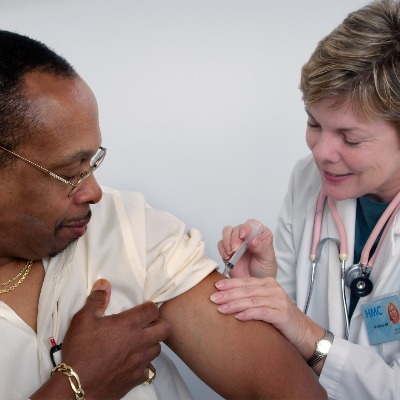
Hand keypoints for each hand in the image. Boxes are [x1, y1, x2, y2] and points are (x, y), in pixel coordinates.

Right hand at [60, 279, 169, 398]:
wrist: (75, 386)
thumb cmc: (80, 351)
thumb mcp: (83, 319)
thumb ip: (96, 300)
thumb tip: (104, 284)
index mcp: (130, 324)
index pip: (153, 309)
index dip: (149, 307)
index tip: (142, 309)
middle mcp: (140, 341)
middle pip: (165, 328)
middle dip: (159, 323)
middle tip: (148, 323)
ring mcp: (140, 361)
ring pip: (158, 349)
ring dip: (152, 343)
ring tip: (141, 341)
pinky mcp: (136, 378)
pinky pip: (149, 370)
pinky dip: (145, 365)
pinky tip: (134, 363)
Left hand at [210, 276, 319, 354]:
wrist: (301, 331)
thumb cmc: (278, 317)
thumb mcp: (263, 303)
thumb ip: (249, 297)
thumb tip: (224, 297)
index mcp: (267, 283)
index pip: (245, 282)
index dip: (229, 284)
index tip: (215, 286)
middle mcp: (273, 289)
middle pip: (246, 290)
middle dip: (228, 294)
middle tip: (213, 298)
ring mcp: (278, 300)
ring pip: (252, 300)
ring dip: (235, 305)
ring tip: (221, 309)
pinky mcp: (282, 314)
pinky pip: (262, 312)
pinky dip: (249, 314)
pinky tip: (238, 317)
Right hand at [218, 219, 276, 277]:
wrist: (254, 286)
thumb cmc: (264, 271)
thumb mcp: (267, 259)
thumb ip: (260, 248)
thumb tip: (252, 239)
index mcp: (261, 234)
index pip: (252, 224)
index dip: (246, 228)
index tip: (243, 236)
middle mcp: (248, 236)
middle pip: (237, 228)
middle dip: (235, 237)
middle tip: (235, 249)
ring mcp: (237, 242)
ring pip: (227, 232)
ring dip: (227, 241)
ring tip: (230, 253)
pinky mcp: (227, 249)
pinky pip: (221, 243)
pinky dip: (222, 249)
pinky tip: (227, 256)